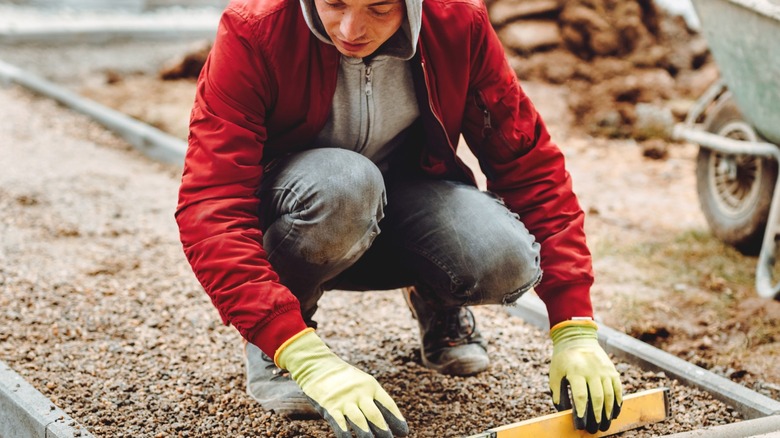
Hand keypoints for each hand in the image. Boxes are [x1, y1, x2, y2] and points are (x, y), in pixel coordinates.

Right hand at [276, 329, 408, 436]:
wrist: (318, 366)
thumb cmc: (344, 378)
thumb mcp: (362, 382)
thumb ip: (373, 398)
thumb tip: (387, 420)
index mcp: (371, 386)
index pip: (387, 404)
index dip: (397, 418)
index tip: (404, 432)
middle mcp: (360, 393)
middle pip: (375, 415)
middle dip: (384, 430)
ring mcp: (345, 400)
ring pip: (359, 421)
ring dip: (367, 435)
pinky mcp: (330, 406)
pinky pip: (339, 423)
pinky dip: (345, 434)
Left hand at [549, 320, 622, 433]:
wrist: (577, 338)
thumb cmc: (563, 359)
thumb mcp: (555, 373)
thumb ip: (557, 392)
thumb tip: (562, 411)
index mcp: (575, 371)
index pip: (581, 395)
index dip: (582, 410)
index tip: (581, 422)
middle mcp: (592, 371)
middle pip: (597, 397)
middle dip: (596, 415)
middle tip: (594, 428)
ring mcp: (604, 370)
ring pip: (609, 395)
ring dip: (608, 412)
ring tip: (605, 424)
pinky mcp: (612, 370)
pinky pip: (618, 388)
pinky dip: (617, 402)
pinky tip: (614, 412)